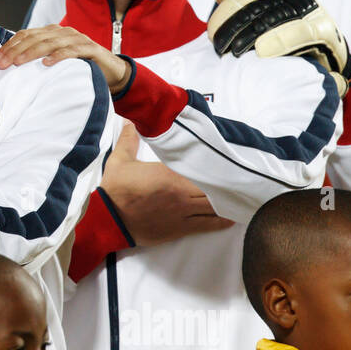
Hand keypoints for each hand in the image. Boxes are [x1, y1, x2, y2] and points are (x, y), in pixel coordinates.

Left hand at [0, 25, 130, 94]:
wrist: (110, 71)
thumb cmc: (78, 67)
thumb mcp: (54, 62)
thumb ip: (37, 60)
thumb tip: (10, 66)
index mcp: (51, 33)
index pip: (26, 35)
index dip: (10, 46)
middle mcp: (63, 32)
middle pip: (34, 38)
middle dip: (16, 51)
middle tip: (2, 64)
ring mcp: (77, 39)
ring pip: (50, 43)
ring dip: (32, 52)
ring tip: (18, 62)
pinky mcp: (90, 49)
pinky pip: (72, 51)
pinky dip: (59, 56)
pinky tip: (47, 64)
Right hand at [101, 124, 231, 246]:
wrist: (108, 219)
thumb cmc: (115, 189)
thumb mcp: (120, 160)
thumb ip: (128, 139)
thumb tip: (131, 120)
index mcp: (170, 173)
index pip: (201, 168)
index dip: (215, 166)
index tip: (227, 163)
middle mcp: (181, 193)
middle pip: (213, 187)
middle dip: (226, 184)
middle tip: (241, 180)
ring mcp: (183, 212)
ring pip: (214, 206)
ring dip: (227, 202)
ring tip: (241, 198)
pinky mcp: (180, 229)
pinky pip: (207, 225)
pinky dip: (221, 221)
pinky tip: (231, 218)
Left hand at [208, 0, 350, 96]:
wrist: (328, 57)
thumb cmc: (290, 37)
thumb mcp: (265, 17)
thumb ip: (241, 1)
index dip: (225, 14)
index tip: (211, 35)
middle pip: (257, 6)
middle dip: (233, 26)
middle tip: (220, 48)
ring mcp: (311, 10)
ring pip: (275, 18)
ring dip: (251, 35)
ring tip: (236, 52)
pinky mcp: (325, 30)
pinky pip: (301, 32)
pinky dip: (281, 40)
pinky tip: (262, 51)